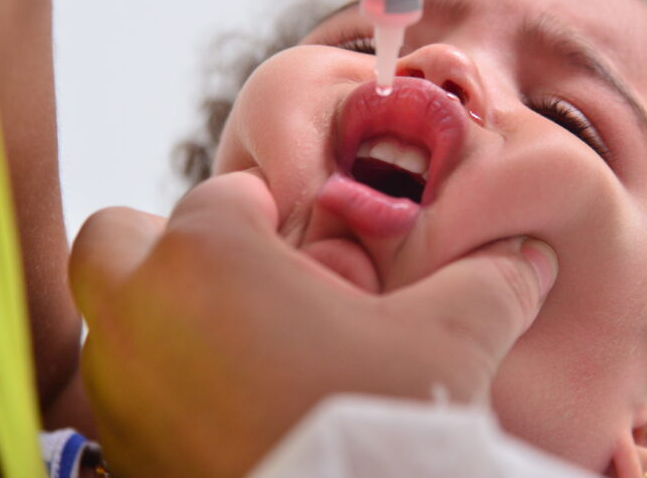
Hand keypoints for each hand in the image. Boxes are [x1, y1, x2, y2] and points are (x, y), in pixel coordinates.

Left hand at [69, 171, 556, 475]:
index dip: (274, 210)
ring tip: (245, 352)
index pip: (227, 194)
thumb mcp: (452, 343)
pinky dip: (162, 391)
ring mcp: (119, 391)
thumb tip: (532, 260)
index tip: (309, 241)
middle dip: (167, 246)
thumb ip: (491, 284)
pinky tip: (233, 412)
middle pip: (117, 238)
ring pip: (115, 323)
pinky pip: (125, 400)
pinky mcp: (123, 458)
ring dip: (164, 321)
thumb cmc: (383, 426)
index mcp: (211, 255)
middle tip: (239, 279)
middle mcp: (145, 313)